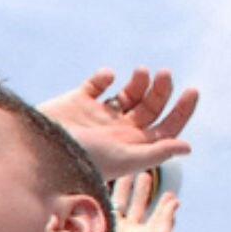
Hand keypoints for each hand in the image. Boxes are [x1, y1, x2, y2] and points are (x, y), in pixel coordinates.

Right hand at [42, 69, 199, 176]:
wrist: (38, 150)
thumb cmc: (82, 159)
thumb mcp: (124, 158)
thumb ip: (156, 152)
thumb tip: (188, 147)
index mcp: (132, 145)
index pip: (165, 128)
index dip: (181, 111)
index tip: (191, 90)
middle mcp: (117, 130)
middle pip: (149, 107)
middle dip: (161, 90)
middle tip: (164, 74)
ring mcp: (97, 115)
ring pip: (127, 94)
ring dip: (139, 82)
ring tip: (141, 72)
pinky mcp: (76, 102)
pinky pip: (96, 85)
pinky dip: (104, 77)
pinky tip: (106, 77)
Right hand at [108, 169, 180, 231]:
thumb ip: (167, 216)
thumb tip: (175, 201)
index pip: (157, 213)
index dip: (162, 202)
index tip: (167, 191)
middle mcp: (132, 230)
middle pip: (138, 205)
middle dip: (142, 190)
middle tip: (145, 174)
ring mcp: (116, 227)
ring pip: (121, 203)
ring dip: (124, 188)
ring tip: (126, 172)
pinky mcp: (102, 225)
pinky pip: (104, 206)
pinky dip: (105, 194)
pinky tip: (105, 183)